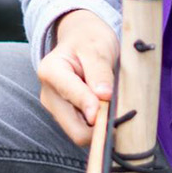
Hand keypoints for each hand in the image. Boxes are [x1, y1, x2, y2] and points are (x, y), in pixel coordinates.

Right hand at [35, 10, 118, 147]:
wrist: (80, 39)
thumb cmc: (89, 40)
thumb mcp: (97, 47)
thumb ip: (99, 71)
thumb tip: (103, 96)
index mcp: (51, 72)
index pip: (72, 99)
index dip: (94, 109)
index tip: (111, 113)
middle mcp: (49, 94)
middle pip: (75, 129)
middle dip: (100, 127)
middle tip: (122, 117)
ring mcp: (56, 108)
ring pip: (81, 133)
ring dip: (100, 127)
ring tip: (116, 109)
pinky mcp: (66, 116)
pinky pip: (84, 130)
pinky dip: (98, 126)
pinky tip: (108, 111)